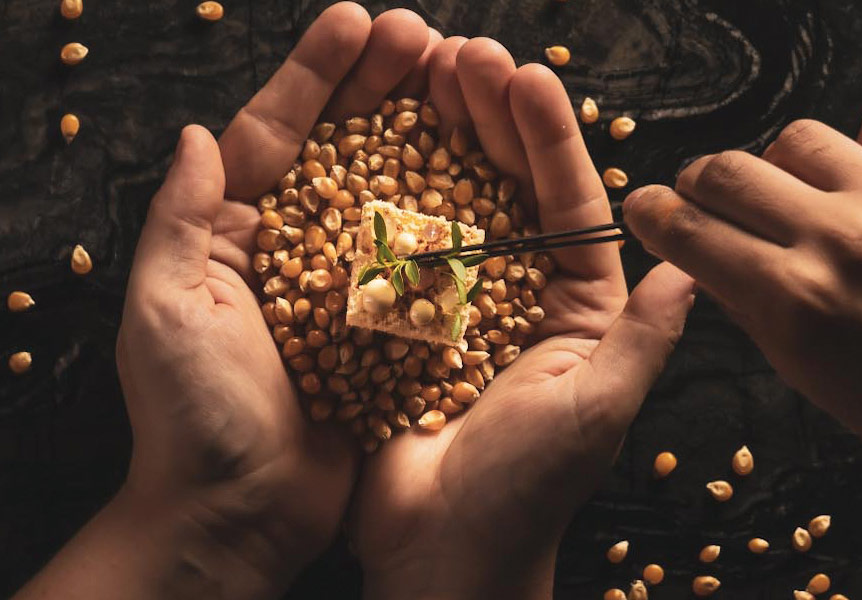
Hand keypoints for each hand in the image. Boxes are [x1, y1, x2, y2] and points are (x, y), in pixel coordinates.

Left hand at [19, 5, 442, 598]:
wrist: (241, 514)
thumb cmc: (193, 419)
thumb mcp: (166, 310)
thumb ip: (181, 220)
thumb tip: (201, 136)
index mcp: (235, 233)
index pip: (276, 134)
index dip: (317, 74)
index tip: (359, 21)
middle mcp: (297, 248)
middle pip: (344, 148)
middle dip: (382, 86)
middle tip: (426, 36)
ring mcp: (349, 285)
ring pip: (393, 190)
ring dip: (426, 134)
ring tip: (464, 81)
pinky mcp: (391, 326)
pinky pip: (427, 259)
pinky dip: (454, 213)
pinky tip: (488, 174)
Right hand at [351, 38, 693, 599]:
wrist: (441, 550)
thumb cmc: (526, 491)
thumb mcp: (598, 408)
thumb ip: (643, 335)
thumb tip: (690, 265)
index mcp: (577, 309)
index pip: (568, 206)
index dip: (548, 139)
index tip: (527, 76)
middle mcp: (519, 296)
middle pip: (507, 189)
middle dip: (490, 118)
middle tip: (465, 53)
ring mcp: (454, 305)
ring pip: (450, 202)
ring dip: (439, 136)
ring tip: (424, 71)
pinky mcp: (397, 321)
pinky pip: (393, 247)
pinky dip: (383, 192)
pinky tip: (372, 140)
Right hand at [625, 105, 861, 598]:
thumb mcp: (802, 371)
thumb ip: (745, 303)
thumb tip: (701, 253)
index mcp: (792, 299)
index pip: (689, 229)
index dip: (652, 212)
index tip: (647, 207)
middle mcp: (839, 240)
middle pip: (729, 170)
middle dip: (704, 181)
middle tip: (712, 195)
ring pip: (799, 136)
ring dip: (785, 164)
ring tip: (804, 193)